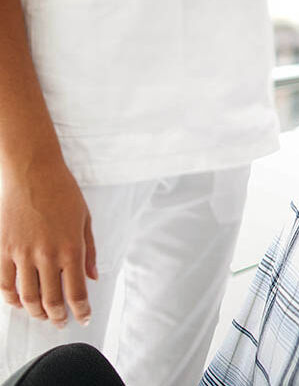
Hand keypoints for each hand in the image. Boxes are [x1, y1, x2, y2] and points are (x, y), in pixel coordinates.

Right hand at [0, 157, 95, 327]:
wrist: (32, 172)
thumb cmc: (63, 192)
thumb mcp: (85, 220)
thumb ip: (89, 252)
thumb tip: (92, 277)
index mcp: (71, 249)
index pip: (76, 293)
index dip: (80, 311)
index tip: (83, 318)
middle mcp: (47, 255)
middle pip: (50, 301)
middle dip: (57, 317)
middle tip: (61, 322)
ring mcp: (22, 253)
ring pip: (26, 297)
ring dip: (36, 312)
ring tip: (43, 315)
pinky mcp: (4, 249)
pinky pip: (5, 283)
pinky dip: (11, 299)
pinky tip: (19, 303)